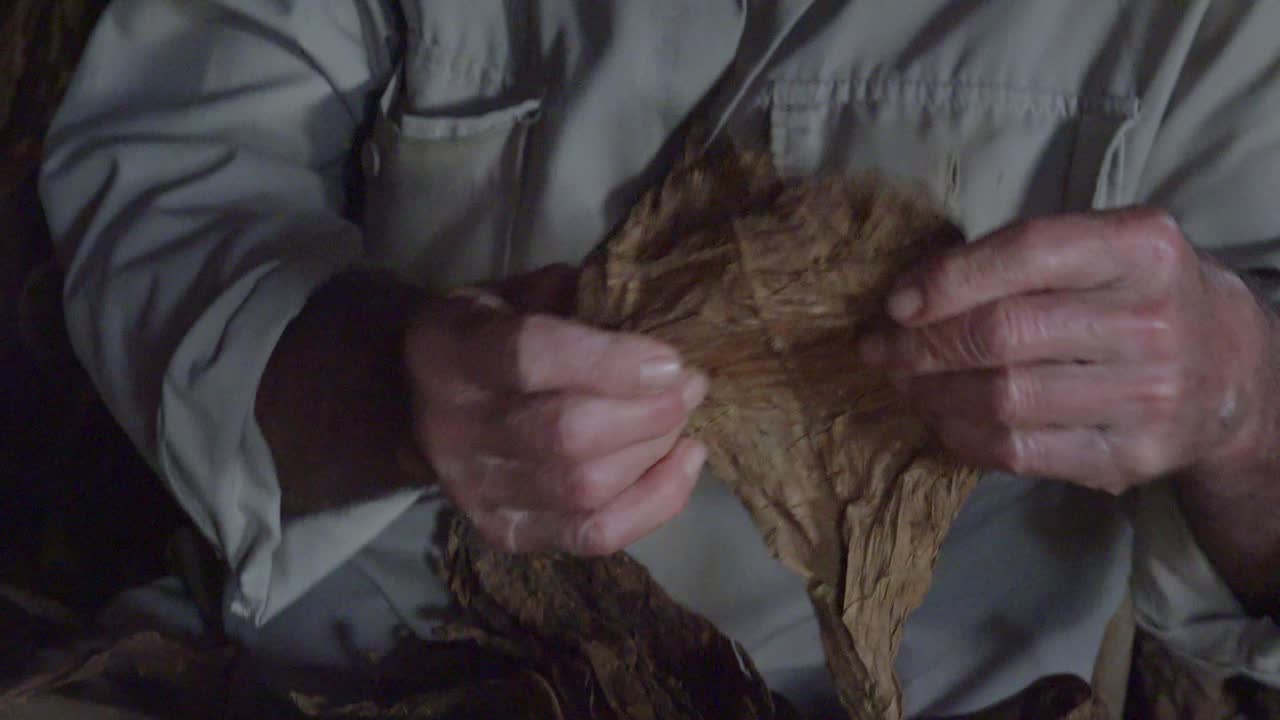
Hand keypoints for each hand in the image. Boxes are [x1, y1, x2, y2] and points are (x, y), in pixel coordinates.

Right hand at [405, 265, 708, 554]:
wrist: (417, 403)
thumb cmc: (485, 335)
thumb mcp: (512, 294)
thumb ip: (572, 297)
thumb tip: (650, 314)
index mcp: (453, 351)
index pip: (529, 357)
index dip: (608, 362)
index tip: (670, 361)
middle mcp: (456, 429)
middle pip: (566, 435)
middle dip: (648, 413)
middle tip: (690, 385)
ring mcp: (478, 491)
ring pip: (585, 488)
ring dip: (654, 452)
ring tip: (683, 418)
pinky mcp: (506, 533)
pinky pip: (593, 535)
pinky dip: (654, 501)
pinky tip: (684, 462)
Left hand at [858, 208, 1273, 493]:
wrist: (1228, 368)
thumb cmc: (1133, 296)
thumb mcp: (1100, 250)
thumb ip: (1018, 259)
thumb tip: (910, 293)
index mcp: (1142, 248)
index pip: (1027, 253)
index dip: (948, 279)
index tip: (895, 304)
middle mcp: (1152, 320)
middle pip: (1004, 333)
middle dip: (922, 344)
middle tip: (881, 350)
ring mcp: (1147, 395)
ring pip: (1004, 398)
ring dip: (933, 393)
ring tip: (904, 383)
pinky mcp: (1131, 456)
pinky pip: (1020, 452)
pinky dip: (963, 436)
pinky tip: (941, 419)